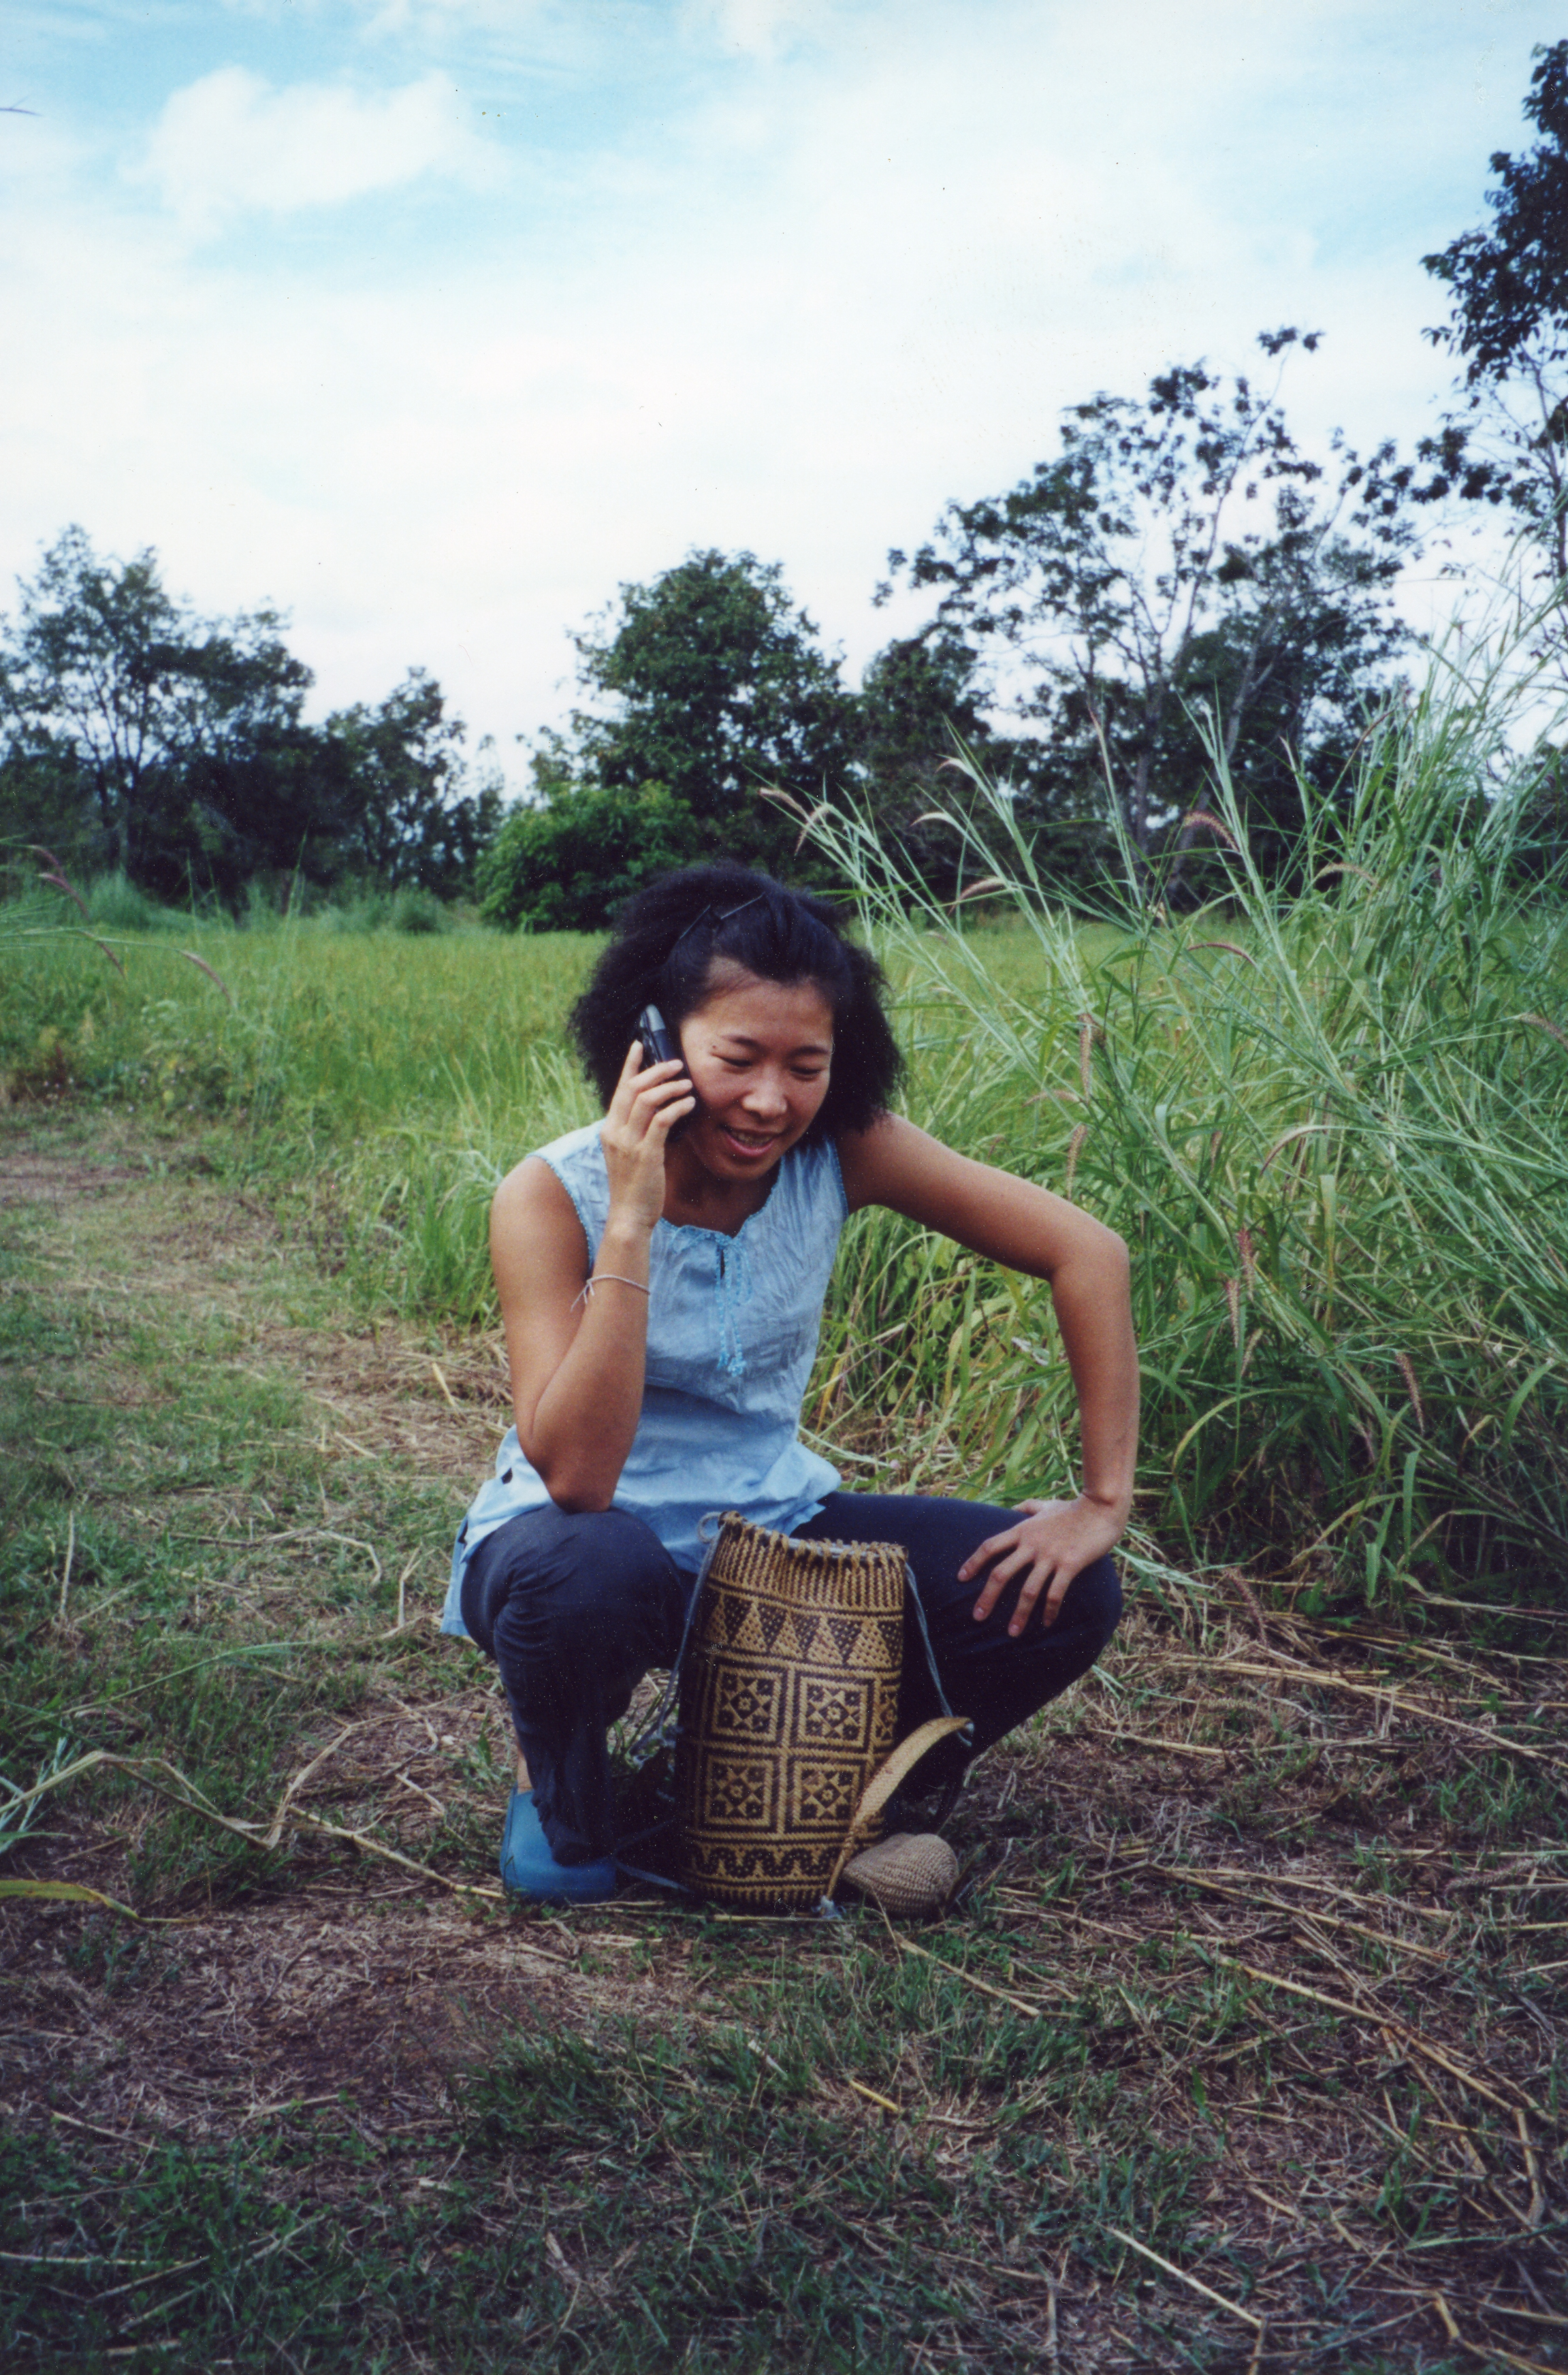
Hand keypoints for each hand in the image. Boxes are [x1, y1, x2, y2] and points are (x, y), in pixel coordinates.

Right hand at [598, 1040, 694, 1233]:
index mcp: (609, 1130)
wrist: (629, 1216)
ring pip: (647, 1100)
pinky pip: (662, 1120)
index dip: (630, 1065)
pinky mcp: (645, 1154)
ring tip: (687, 1084)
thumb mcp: (630, 1154)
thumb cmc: (634, 1186)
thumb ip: (638, 1132)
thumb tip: (661, 1112)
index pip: (619, 1089)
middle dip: (656, 1070)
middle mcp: (614, 1132)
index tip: (640, 1045)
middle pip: (633, 1088)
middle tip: (676, 1063)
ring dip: (670, 1087)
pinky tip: (689, 1104)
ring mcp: (628, 1143)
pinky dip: (677, 1107)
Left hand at [958, 1495, 1125, 1635]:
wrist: (1101, 1507)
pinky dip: (1049, 1610)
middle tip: (977, 1617)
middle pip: (1001, 1573)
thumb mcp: (1046, 1505)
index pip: (990, 1546)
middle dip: (987, 1597)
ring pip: (1028, 1590)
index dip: (973, 1562)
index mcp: (1022, 1530)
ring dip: (1019, 1614)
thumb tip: (1011, 1510)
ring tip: (1012, 1632)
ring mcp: (1050, 1555)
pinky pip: (1055, 1593)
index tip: (961, 1578)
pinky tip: (1047, 1623)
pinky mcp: (1070, 1564)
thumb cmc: (1074, 1508)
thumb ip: (1027, 1508)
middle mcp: (1032, 1544)